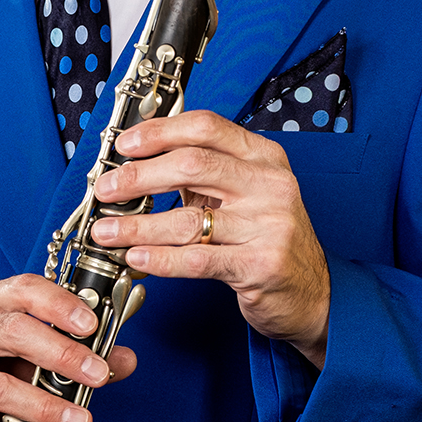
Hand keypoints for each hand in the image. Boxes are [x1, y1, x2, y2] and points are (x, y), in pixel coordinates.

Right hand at [0, 273, 136, 421]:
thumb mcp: (24, 353)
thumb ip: (73, 351)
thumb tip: (123, 359)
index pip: (22, 289)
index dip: (59, 303)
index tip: (91, 324)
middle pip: (13, 331)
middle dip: (61, 354)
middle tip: (97, 374)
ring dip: (44, 406)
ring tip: (79, 421)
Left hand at [89, 111, 329, 366]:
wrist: (315, 294)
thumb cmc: (266, 237)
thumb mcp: (244, 192)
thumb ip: (203, 173)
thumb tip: (137, 161)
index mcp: (264, 156)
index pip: (206, 127)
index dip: (160, 131)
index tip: (125, 144)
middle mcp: (270, 184)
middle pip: (192, 164)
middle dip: (139, 175)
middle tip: (106, 188)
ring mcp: (269, 224)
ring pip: (188, 218)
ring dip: (137, 225)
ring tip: (105, 231)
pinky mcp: (261, 265)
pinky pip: (198, 259)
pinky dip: (160, 258)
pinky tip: (135, 258)